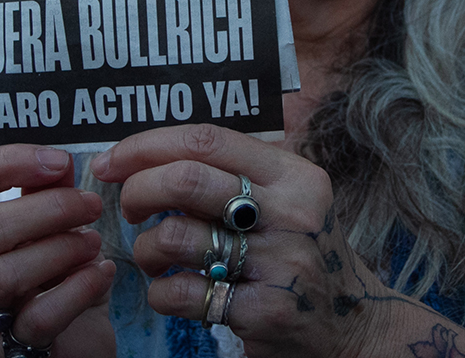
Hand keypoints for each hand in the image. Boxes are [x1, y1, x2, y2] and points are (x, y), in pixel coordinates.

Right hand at [0, 145, 116, 357]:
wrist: (74, 347)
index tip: (58, 161)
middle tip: (90, 205)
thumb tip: (61, 158)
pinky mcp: (11, 351)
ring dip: (60, 249)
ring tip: (93, 243)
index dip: (6, 163)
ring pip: (3, 275)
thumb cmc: (56, 279)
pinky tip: (101, 274)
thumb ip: (47, 192)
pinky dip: (78, 289)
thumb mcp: (50, 229)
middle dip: (47, 209)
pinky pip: (37, 319)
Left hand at [90, 124, 464, 357]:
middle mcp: (291, 212)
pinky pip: (181, 293)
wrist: (352, 325)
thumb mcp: (285, 198)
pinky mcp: (263, 311)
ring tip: (155, 258)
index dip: (146, 145)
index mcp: (292, 174)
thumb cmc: (297, 252)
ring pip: (175, 237)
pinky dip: (160, 293)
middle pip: (186, 179)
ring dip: (146, 249)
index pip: (206, 139)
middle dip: (138, 191)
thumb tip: (141, 155)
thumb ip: (230, 173)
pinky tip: (174, 293)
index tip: (111, 162)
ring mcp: (280, 263)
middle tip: (129, 209)